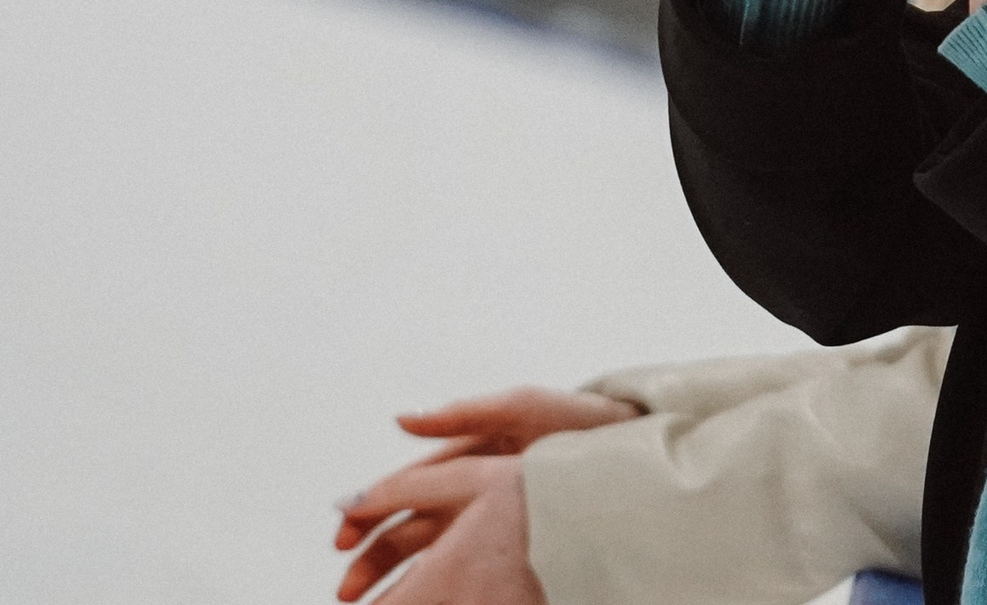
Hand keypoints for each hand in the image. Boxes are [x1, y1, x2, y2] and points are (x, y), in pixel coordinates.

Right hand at [332, 388, 638, 599]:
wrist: (638, 442)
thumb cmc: (582, 419)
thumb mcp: (523, 407)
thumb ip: (465, 411)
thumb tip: (402, 418)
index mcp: (470, 451)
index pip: (406, 488)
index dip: (369, 511)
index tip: (342, 540)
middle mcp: (477, 484)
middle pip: (411, 526)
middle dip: (373, 558)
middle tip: (348, 591)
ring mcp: (496, 512)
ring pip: (435, 550)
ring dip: (400, 576)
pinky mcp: (518, 535)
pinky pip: (472, 560)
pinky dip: (444, 580)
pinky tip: (429, 599)